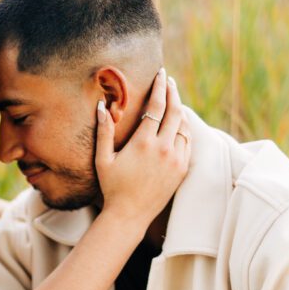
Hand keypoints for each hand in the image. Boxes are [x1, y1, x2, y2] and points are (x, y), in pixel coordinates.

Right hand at [96, 69, 190, 227]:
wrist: (129, 215)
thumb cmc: (112, 187)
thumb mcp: (103, 159)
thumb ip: (103, 131)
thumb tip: (101, 106)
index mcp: (144, 143)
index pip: (157, 105)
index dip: (160, 87)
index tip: (162, 74)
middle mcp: (163, 149)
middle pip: (175, 111)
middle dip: (174, 93)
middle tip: (170, 82)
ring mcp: (176, 159)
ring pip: (184, 127)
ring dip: (180, 111)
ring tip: (174, 102)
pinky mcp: (182, 169)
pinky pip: (188, 143)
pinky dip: (185, 130)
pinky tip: (179, 125)